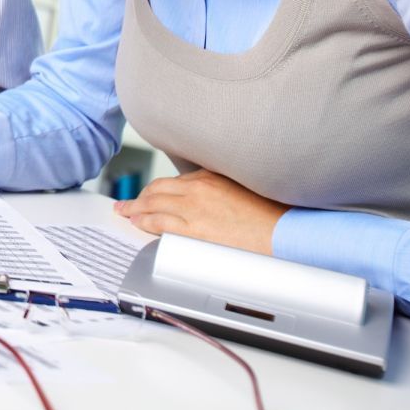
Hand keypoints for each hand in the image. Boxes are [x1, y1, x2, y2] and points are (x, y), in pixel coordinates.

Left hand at [113, 169, 288, 253]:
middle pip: (158, 189)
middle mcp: (199, 189)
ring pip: (153, 205)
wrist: (284, 233)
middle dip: (140, 196)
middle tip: (128, 202)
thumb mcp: (244, 188)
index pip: (175, 181)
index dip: (159, 189)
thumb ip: (222, 189)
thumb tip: (211, 197)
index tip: (152, 193)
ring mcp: (194, 209)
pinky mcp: (194, 230)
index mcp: (211, 176)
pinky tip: (136, 222)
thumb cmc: (270, 214)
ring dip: (136, 208)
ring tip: (125, 211)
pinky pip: (159, 224)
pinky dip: (144, 221)